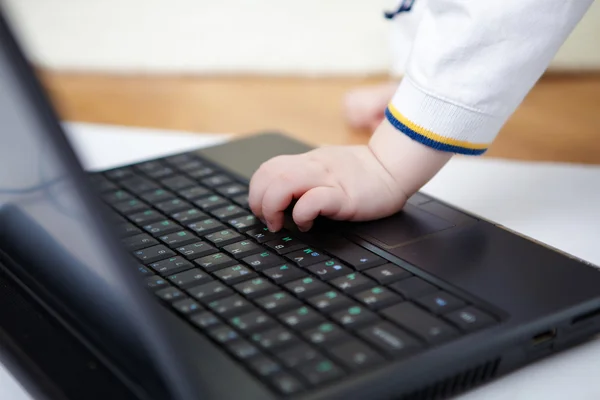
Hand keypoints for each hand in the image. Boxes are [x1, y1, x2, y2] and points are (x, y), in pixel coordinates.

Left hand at [249, 120, 451, 231]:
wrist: (393, 168)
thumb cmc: (360, 175)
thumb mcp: (325, 169)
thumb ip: (303, 178)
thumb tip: (278, 198)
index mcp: (306, 161)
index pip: (268, 168)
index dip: (256, 190)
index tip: (261, 209)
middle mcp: (313, 166)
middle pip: (269, 175)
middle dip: (259, 202)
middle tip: (268, 220)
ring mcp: (328, 179)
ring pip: (284, 184)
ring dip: (273, 207)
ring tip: (280, 224)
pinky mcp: (344, 195)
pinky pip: (313, 200)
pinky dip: (301, 215)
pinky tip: (306, 224)